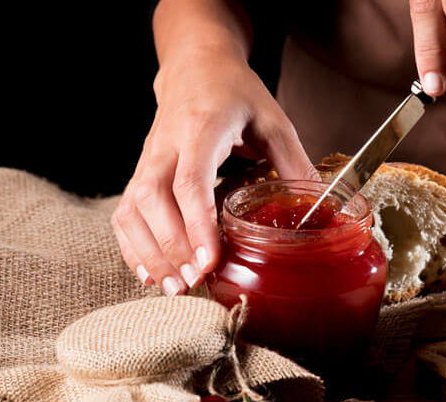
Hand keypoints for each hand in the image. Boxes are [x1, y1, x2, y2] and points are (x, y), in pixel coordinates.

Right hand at [112, 50, 316, 294]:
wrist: (194, 69)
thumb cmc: (235, 95)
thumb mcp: (273, 121)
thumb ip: (294, 163)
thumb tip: (320, 208)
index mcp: (200, 130)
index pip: (190, 180)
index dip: (197, 222)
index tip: (209, 258)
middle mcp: (165, 147)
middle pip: (153, 200)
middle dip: (171, 246)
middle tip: (195, 282)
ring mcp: (147, 161)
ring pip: (133, 211)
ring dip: (151, 253)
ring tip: (176, 288)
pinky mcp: (139, 175)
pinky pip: (124, 215)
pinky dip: (134, 248)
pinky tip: (152, 276)